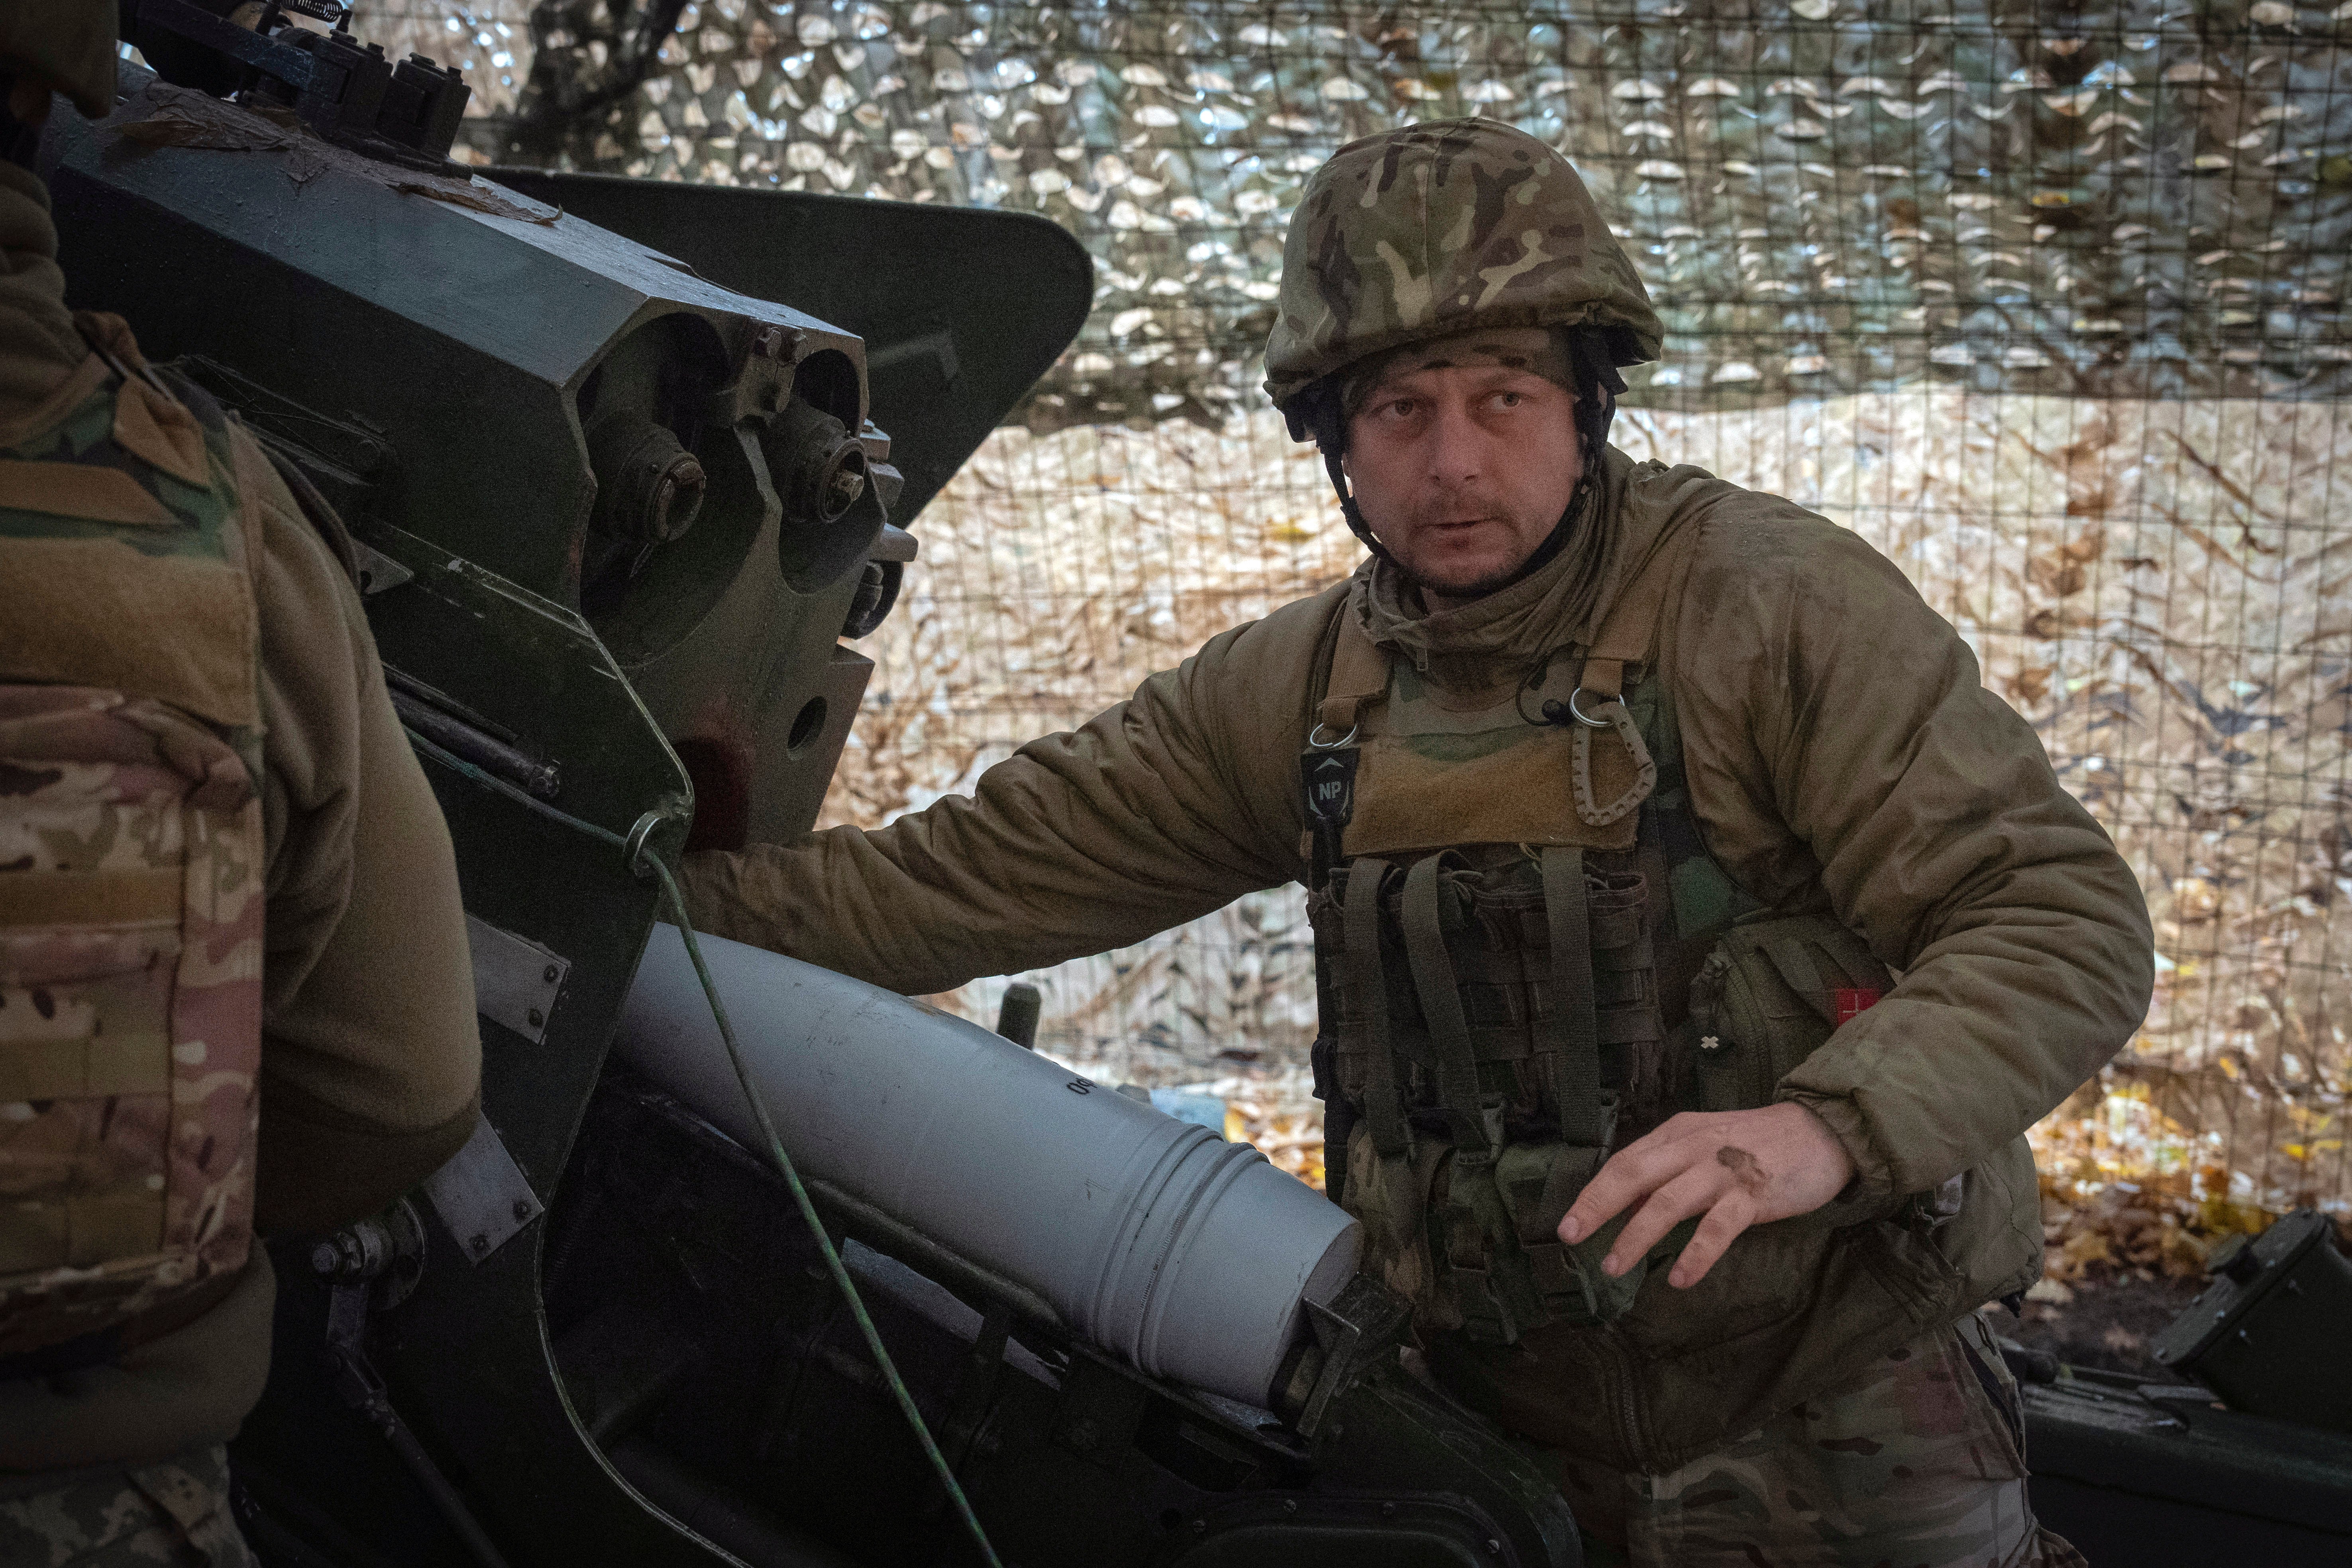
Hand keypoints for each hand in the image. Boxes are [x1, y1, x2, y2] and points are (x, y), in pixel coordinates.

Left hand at [1555, 1103, 1854, 1288]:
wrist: (1821, 1132)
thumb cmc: (1756, 1144)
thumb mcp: (1704, 1147)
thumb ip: (1667, 1173)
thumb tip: (1625, 1209)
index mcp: (1677, 1134)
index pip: (1624, 1162)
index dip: (1593, 1193)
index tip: (1566, 1225)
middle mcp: (1694, 1147)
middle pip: (1634, 1174)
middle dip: (1598, 1206)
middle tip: (1572, 1238)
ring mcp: (1723, 1171)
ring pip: (1669, 1202)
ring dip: (1637, 1236)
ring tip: (1614, 1267)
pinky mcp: (1753, 1195)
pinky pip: (1717, 1228)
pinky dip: (1695, 1254)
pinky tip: (1679, 1278)